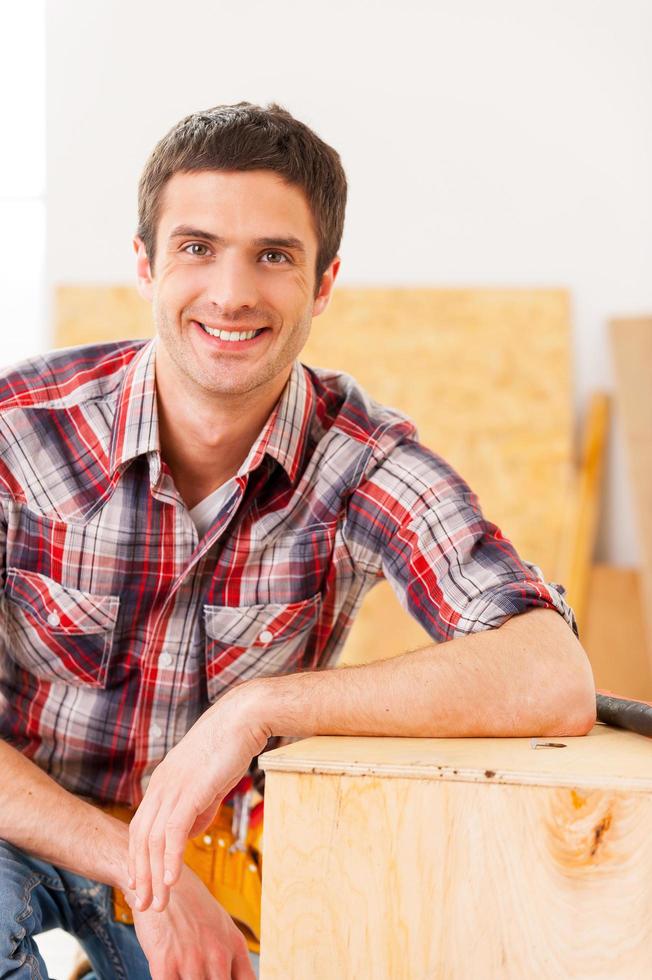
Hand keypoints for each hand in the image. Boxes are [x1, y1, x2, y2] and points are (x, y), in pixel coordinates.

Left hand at [128, 685, 268, 911]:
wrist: (244, 718)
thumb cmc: (230, 747)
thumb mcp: (208, 783)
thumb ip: (196, 808)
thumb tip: (189, 834)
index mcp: (162, 783)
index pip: (140, 827)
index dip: (138, 857)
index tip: (140, 883)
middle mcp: (160, 786)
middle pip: (139, 838)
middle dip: (140, 875)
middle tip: (143, 905)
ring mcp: (172, 787)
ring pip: (152, 840)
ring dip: (154, 876)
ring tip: (158, 903)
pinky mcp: (189, 791)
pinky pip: (172, 832)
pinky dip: (169, 859)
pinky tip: (171, 880)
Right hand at [133, 864, 254, 979]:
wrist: (161, 879)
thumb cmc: (190, 904)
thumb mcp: (220, 925)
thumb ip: (229, 955)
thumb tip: (232, 977)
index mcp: (234, 945)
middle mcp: (218, 954)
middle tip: (201, 975)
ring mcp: (192, 960)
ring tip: (184, 972)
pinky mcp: (165, 964)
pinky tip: (169, 976)